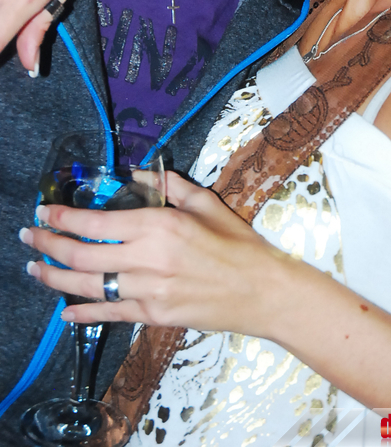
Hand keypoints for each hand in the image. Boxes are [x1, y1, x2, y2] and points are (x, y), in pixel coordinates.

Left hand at [23, 173, 284, 331]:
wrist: (261, 290)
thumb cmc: (238, 243)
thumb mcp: (206, 203)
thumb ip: (170, 186)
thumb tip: (137, 172)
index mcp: (160, 225)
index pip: (97, 221)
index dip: (64, 216)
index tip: (45, 210)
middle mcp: (147, 259)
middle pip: (83, 255)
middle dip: (48, 245)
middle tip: (29, 236)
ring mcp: (148, 291)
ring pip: (88, 286)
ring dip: (54, 278)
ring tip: (34, 269)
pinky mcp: (153, 315)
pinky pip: (110, 314)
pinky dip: (83, 312)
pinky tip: (66, 310)